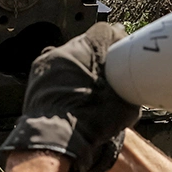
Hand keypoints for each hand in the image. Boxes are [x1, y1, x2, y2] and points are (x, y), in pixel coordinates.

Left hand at [0, 23, 140, 171]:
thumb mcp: (125, 104)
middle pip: (85, 42)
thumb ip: (130, 85)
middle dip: (97, 55)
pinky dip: (63, 77)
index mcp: (89, 48)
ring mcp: (46, 62)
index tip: (120, 51)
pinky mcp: (35, 76)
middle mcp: (65, 49)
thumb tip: (136, 83)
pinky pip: (54, 69)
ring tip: (87, 87)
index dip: (115, 40)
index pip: (105, 30)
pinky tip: (71, 95)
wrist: (55, 141)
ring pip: (68, 55)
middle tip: (106, 74)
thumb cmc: (90, 122)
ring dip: (79, 66)